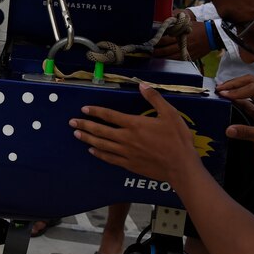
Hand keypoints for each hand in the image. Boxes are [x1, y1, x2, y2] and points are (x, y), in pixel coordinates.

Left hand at [70, 84, 202, 183]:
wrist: (181, 167)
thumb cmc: (177, 140)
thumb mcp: (170, 114)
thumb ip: (154, 98)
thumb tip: (142, 85)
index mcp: (135, 124)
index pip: (109, 115)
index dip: (95, 111)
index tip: (84, 109)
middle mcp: (126, 139)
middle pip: (100, 131)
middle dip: (85, 125)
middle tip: (72, 122)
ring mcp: (126, 153)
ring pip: (102, 145)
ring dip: (88, 139)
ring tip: (77, 134)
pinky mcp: (129, 165)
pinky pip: (109, 158)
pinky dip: (99, 154)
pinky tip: (93, 151)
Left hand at [153, 9, 209, 60]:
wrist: (212, 35)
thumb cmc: (198, 27)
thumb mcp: (187, 21)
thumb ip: (175, 21)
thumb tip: (163, 19)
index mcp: (180, 34)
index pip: (164, 39)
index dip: (156, 41)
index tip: (150, 41)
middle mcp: (182, 43)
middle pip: (165, 50)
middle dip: (155, 51)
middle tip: (148, 51)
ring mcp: (186, 51)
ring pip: (170, 57)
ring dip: (161, 58)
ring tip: (153, 57)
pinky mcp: (189, 57)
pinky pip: (177, 61)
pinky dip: (170, 62)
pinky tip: (164, 61)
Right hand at [217, 75, 253, 162]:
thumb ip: (247, 132)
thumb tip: (228, 130)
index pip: (252, 89)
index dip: (237, 91)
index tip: (224, 96)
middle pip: (250, 82)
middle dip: (234, 83)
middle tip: (219, 89)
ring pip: (249, 90)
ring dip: (235, 89)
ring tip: (220, 93)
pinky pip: (248, 102)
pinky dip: (237, 100)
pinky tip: (228, 102)